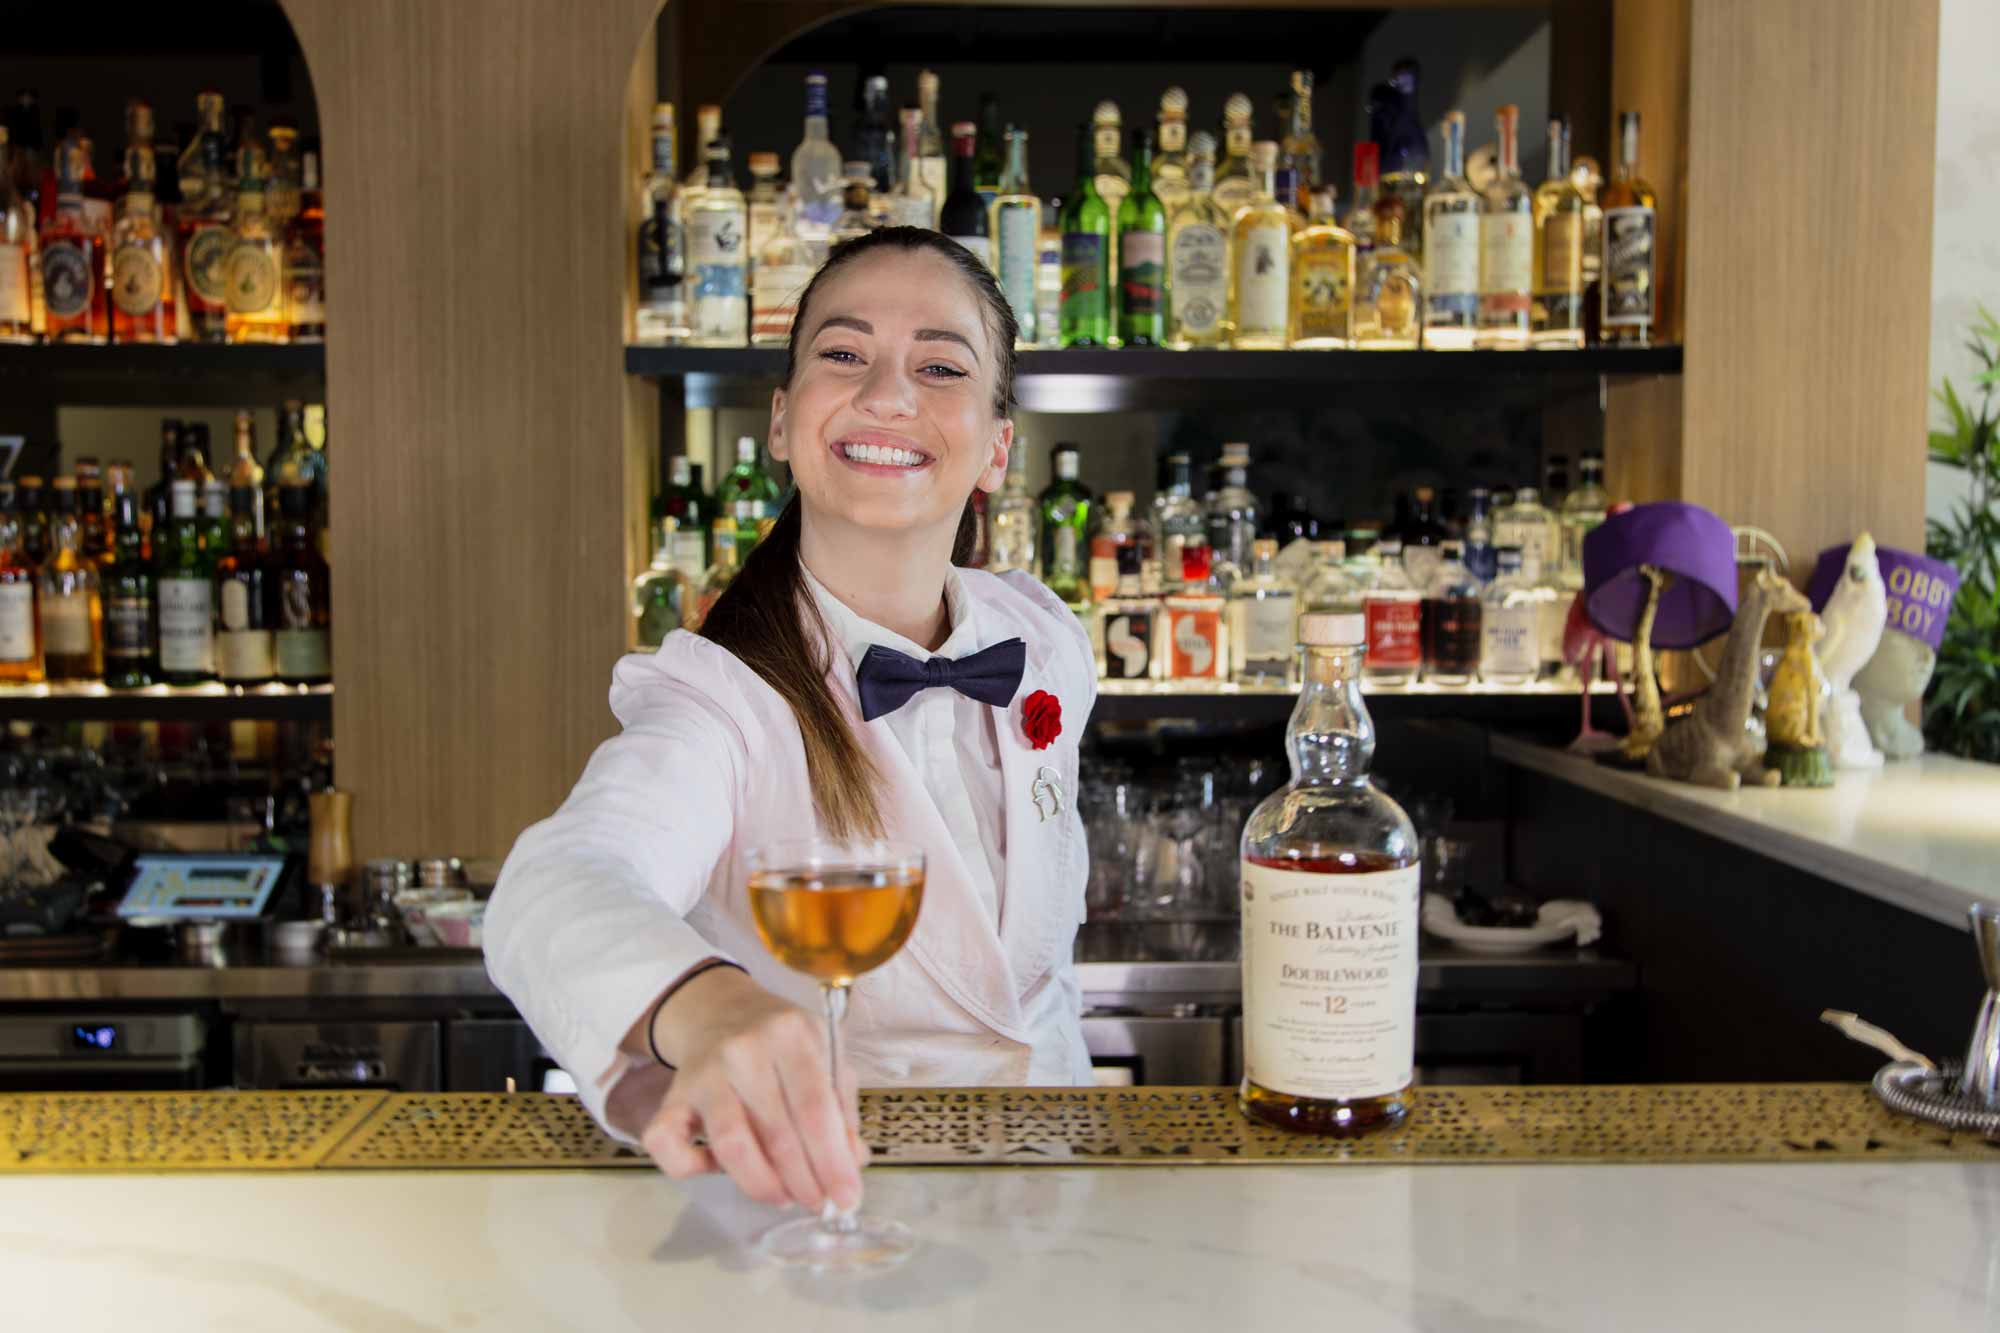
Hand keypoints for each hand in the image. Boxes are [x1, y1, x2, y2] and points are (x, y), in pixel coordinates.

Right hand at [638, 966, 868, 1211]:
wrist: (722, 1011)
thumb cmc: (782, 1042)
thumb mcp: (824, 1053)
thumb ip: (841, 1106)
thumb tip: (852, 1163)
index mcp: (789, 1032)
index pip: (814, 1106)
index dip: (832, 1160)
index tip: (846, 1196)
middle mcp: (743, 1049)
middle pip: (777, 1132)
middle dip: (803, 1181)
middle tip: (818, 1203)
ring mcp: (704, 1072)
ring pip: (731, 1144)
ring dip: (762, 1184)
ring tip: (784, 1196)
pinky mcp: (671, 1096)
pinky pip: (670, 1146)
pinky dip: (694, 1169)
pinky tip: (721, 1169)